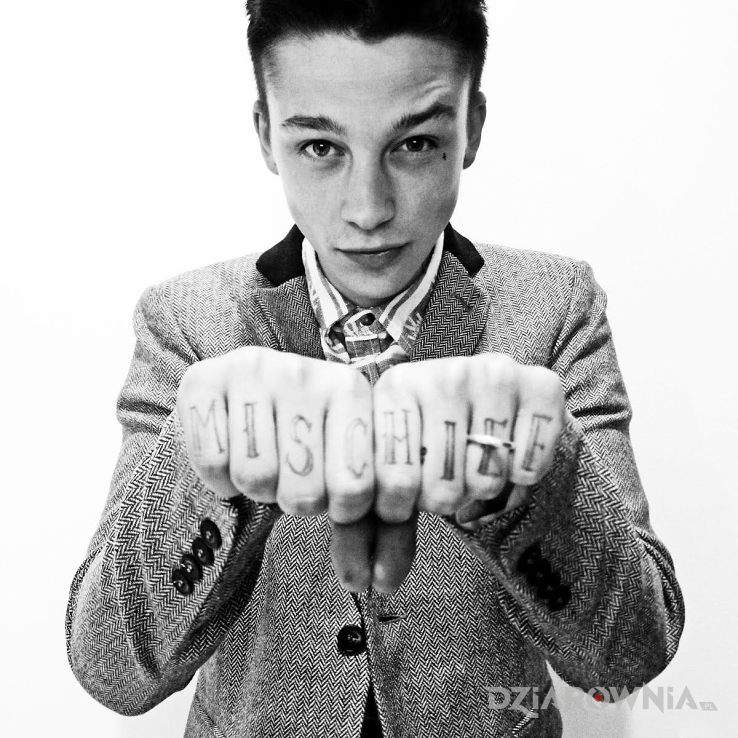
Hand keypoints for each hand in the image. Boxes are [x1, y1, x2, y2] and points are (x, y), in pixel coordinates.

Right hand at [176, 347, 374, 527]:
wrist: (240, 406)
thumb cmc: (307, 445)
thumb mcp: (351, 475)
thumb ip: (381, 526)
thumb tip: (385, 581)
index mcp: (350, 389)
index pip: (357, 486)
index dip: (347, 512)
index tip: (341, 502)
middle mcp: (303, 371)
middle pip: (304, 490)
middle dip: (299, 500)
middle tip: (296, 478)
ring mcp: (252, 370)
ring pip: (256, 477)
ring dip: (258, 488)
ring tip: (266, 463)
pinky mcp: (202, 380)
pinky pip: (213, 462)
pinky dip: (218, 478)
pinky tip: (231, 453)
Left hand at [333, 353, 566, 592]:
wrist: (494, 411)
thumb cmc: (434, 447)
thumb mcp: (395, 476)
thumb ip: (370, 524)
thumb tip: (365, 581)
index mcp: (396, 387)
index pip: (391, 477)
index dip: (397, 509)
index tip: (401, 503)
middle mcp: (444, 372)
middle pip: (442, 485)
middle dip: (443, 501)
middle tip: (445, 480)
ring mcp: (493, 373)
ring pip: (487, 477)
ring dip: (483, 490)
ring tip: (474, 467)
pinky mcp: (541, 385)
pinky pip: (530, 463)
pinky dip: (523, 478)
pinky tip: (510, 457)